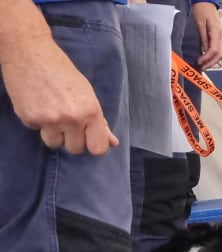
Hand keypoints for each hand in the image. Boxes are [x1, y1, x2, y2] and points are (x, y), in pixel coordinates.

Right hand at [1, 39, 117, 154]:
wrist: (29, 52)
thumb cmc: (62, 71)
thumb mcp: (87, 94)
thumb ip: (99, 121)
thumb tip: (113, 142)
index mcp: (90, 112)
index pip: (98, 148)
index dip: (93, 145)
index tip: (89, 139)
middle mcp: (71, 118)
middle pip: (75, 149)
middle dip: (72, 139)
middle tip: (68, 122)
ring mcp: (48, 120)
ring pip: (54, 144)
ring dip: (54, 134)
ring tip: (52, 114)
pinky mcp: (28, 118)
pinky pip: (37, 130)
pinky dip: (38, 121)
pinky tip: (38, 104)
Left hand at [192, 2, 221, 68]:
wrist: (206, 3)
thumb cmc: (201, 11)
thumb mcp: (199, 24)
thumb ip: (203, 38)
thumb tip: (204, 51)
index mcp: (216, 33)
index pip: (214, 50)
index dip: (207, 58)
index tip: (199, 62)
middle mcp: (221, 36)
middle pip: (220, 54)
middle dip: (211, 63)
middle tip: (202, 68)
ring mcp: (221, 37)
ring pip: (221, 54)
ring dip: (213, 61)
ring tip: (204, 65)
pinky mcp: (219, 37)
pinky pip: (218, 50)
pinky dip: (213, 57)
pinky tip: (207, 59)